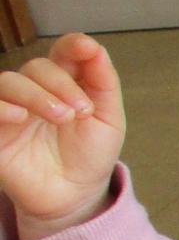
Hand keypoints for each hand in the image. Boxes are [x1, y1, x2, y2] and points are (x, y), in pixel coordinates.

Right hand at [0, 32, 125, 239]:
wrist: (75, 194)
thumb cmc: (89, 154)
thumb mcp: (107, 119)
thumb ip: (103, 83)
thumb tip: (95, 48)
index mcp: (64, 82)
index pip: (63, 52)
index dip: (73, 45)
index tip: (87, 49)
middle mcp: (34, 90)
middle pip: (37, 67)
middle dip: (61, 84)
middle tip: (81, 111)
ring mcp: (11, 108)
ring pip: (9, 82)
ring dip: (36, 95)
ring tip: (62, 118)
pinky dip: (1, 106)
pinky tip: (19, 116)